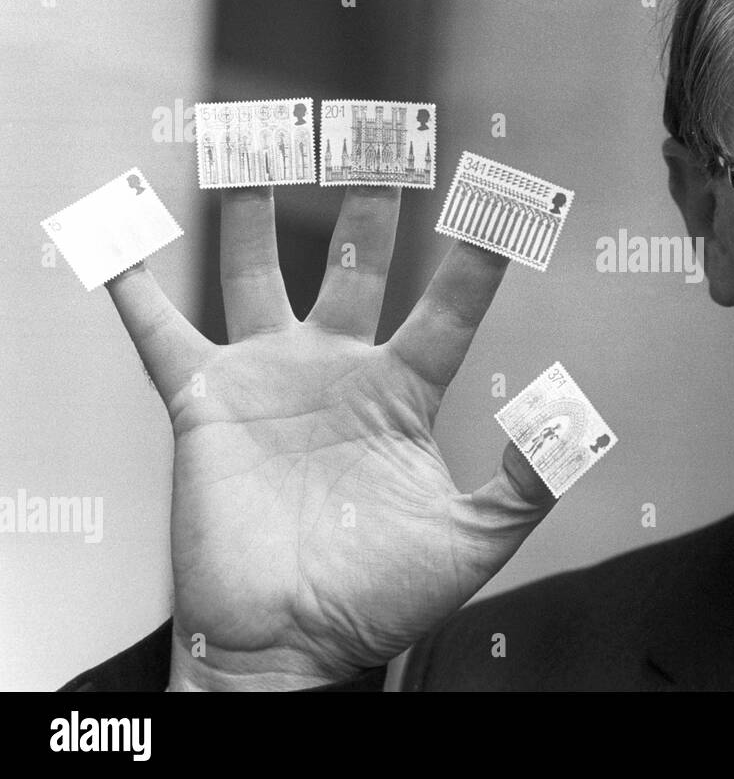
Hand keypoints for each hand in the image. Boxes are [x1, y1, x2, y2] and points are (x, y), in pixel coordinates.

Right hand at [107, 186, 555, 689]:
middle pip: (356, 263)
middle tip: (377, 134)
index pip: (451, 305)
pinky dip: (134, 287)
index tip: (511, 198)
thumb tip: (570, 426)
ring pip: (258, 272)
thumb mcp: (473, 541)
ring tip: (260, 141)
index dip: (479, 253)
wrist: (288, 644)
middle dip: (366, 201)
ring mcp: (269, 377)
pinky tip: (119, 240)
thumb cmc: (379, 599)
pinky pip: (160, 331)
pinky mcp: (204, 400)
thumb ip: (524, 483)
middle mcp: (338, 370)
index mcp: (404, 393)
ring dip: (255, 210)